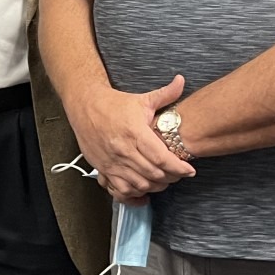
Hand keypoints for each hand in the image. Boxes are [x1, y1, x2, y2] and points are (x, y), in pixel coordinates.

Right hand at [69, 75, 194, 206]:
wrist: (85, 106)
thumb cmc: (114, 104)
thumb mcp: (142, 99)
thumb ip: (165, 94)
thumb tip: (181, 81)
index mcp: (135, 132)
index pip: (162, 158)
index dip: (179, 167)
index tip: (189, 170)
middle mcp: (124, 149)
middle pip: (154, 174)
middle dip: (171, 178)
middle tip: (179, 174)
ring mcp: (113, 161)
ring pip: (140, 184)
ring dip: (156, 186)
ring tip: (164, 180)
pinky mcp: (104, 168)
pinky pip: (121, 189)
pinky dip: (135, 193)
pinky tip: (144, 190)